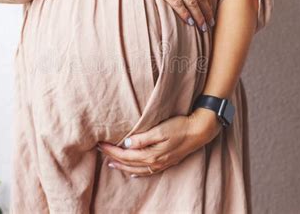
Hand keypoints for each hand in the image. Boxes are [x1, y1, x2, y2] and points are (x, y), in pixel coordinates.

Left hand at [97, 109, 221, 177]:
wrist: (199, 131)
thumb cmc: (180, 127)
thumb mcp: (160, 129)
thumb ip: (142, 138)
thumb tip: (126, 144)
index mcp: (151, 154)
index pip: (125, 155)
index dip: (111, 150)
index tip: (100, 144)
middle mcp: (154, 162)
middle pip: (128, 163)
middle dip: (112, 157)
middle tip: (100, 150)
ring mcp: (161, 164)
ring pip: (136, 169)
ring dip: (122, 166)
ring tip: (110, 162)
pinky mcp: (166, 162)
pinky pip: (147, 172)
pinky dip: (136, 172)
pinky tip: (132, 172)